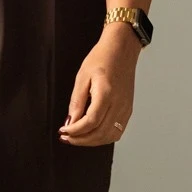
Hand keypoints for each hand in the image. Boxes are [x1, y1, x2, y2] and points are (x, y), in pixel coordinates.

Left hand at [60, 25, 138, 146]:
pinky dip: (103, 137)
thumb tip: (70, 122)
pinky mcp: (128, 110)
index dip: (75, 131)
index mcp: (106, 94)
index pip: (90, 122)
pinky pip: (117, 131)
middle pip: (100, 133)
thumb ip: (76, 101)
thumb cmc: (101, 59)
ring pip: (109, 136)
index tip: (63, 131)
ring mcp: (126, 108)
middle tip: (66, 137)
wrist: (121, 50)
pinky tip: (92, 133)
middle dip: (81, 139)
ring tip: (77, 137)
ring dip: (92, 141)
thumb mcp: (82, 76)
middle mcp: (119, 104)